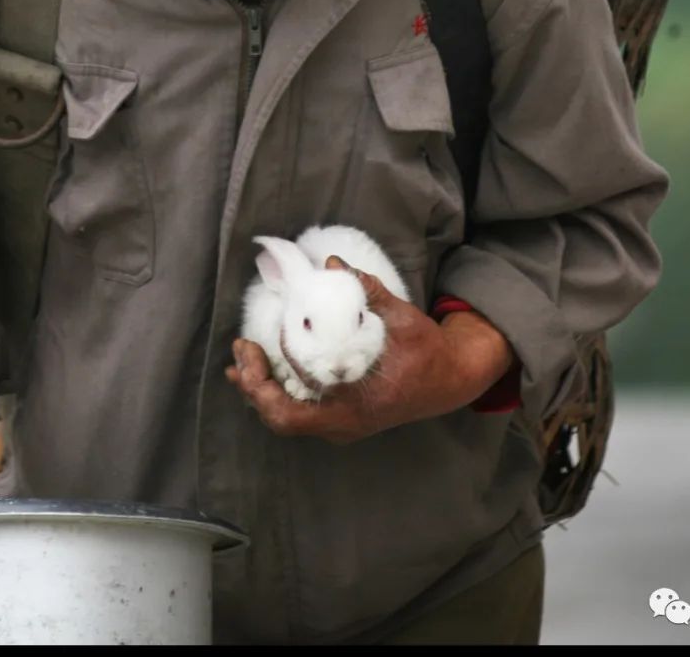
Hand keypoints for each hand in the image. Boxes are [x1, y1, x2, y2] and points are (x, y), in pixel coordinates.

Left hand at [225, 258, 514, 444]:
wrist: (449, 379)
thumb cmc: (426, 350)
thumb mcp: (402, 318)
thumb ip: (367, 291)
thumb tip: (332, 264)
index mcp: (357, 405)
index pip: (294, 410)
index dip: (265, 382)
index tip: (254, 346)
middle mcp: (344, 423)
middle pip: (281, 420)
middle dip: (253, 386)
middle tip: (240, 348)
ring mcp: (341, 424)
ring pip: (285, 419)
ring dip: (259, 390)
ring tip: (239, 360)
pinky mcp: (340, 417)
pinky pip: (297, 413)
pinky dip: (274, 392)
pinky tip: (260, 370)